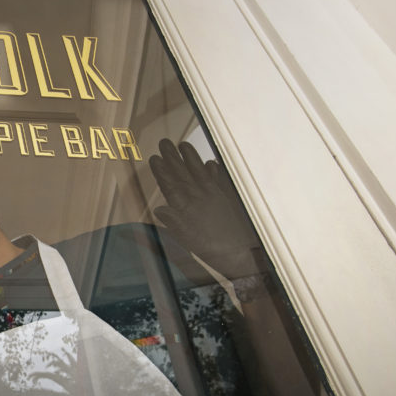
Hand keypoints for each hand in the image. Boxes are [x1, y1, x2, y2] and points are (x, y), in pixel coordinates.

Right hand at [149, 139, 264, 279]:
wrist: (241, 253)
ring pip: (200, 172)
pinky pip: (219, 179)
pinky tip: (210, 163)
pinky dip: (213, 170)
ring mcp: (215, 195)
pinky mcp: (228, 198)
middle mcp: (200, 196)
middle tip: (164, 142)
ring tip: (183, 144)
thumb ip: (174, 222)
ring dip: (191, 158)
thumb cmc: (210, 249)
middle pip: (183, 173)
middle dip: (173, 157)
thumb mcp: (186, 239)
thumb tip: (160, 209)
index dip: (162, 171)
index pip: (170, 185)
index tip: (154, 158)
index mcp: (187, 206)